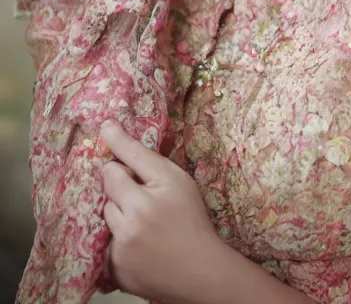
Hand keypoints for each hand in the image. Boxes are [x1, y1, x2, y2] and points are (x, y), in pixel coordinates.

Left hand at [100, 122, 220, 302]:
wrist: (200, 270)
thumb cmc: (193, 220)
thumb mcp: (180, 182)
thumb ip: (149, 161)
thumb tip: (116, 135)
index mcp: (155, 192)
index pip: (126, 161)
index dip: (117, 145)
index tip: (106, 127)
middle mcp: (135, 217)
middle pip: (109, 184)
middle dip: (121, 185)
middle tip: (141, 194)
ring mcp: (122, 245)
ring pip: (106, 213)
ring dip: (118, 213)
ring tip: (143, 223)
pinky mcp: (115, 268)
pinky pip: (106, 242)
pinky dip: (118, 240)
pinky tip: (139, 244)